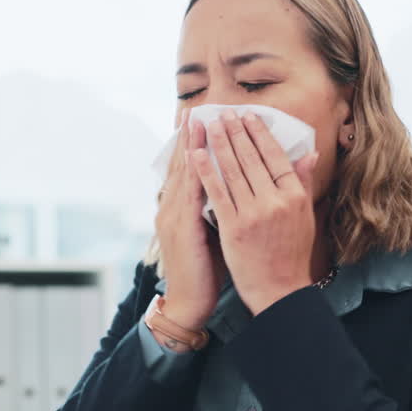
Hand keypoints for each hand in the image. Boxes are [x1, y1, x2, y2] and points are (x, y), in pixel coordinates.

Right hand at [155, 108, 225, 329]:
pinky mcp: (181, 228)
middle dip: (187, 136)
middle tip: (195, 108)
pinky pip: (189, 193)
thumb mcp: (215, 233)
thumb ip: (221, 208)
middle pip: (180, 164)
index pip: (187, 169)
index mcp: (180, 209)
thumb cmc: (205, 270)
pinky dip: (194, 171)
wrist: (189, 302)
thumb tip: (238, 189)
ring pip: (183, 173)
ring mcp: (174, 216)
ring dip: (189, 145)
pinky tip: (200, 155)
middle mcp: (173, 208)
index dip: (191, 144)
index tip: (199, 119)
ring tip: (196, 120)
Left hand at [194, 109, 320, 314]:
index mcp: (295, 197)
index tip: (249, 116)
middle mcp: (275, 202)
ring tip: (210, 124)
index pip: (275, 157)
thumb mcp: (304, 217)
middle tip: (224, 111)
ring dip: (219, 144)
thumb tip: (310, 153)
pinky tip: (195, 154)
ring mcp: (253, 214)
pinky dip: (205, 172)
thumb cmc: (292, 254)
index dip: (260, 134)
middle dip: (236, 132)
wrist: (279, 291)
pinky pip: (217, 194)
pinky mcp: (233, 228)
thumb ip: (304, 183)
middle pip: (252, 159)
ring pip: (232, 171)